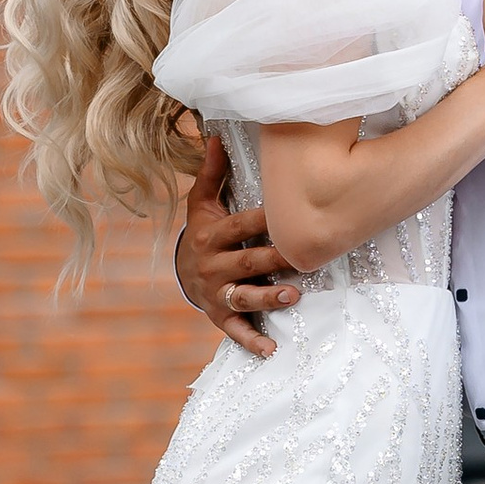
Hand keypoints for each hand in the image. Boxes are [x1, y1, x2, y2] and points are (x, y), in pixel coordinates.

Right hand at [174, 132, 301, 360]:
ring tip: (292, 295)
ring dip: (267, 297)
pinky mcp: (219, 316)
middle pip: (246, 262)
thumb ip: (212, 171)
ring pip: (243, 296)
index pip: (239, 226)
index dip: (261, 221)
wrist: (181, 271)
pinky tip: (272, 349)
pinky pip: (236, 330)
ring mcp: (216, 293)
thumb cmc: (203, 230)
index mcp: (212, 235)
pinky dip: (253, 341)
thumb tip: (216, 134)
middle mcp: (212, 265)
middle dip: (273, 260)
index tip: (287, 215)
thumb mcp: (201, 202)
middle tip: (303, 258)